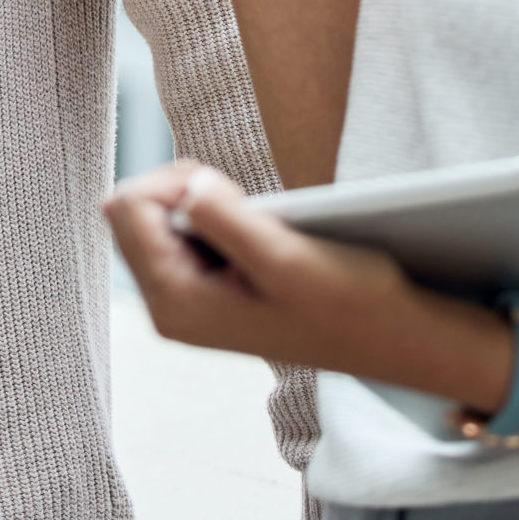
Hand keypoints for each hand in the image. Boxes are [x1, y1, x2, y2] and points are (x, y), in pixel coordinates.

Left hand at [103, 164, 503, 399]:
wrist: (391, 339)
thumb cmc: (349, 302)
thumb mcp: (285, 256)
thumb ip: (224, 218)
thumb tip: (183, 186)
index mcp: (174, 302)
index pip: (126, 205)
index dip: (173, 180)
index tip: (229, 194)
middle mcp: (167, 308)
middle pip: (132, 209)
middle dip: (183, 189)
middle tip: (245, 206)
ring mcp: (184, 303)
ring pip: (157, 217)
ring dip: (203, 202)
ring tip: (258, 225)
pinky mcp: (207, 294)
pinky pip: (184, 234)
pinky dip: (217, 219)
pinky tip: (260, 237)